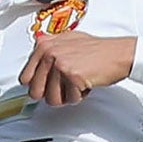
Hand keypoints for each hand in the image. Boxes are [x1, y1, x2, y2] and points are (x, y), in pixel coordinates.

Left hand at [19, 33, 136, 106]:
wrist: (118, 53)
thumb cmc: (96, 49)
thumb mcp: (66, 42)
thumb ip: (47, 52)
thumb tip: (31, 70)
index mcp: (43, 45)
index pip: (24, 78)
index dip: (38, 86)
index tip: (46, 86)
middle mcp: (48, 53)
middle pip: (35, 92)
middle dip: (51, 94)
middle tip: (64, 88)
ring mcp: (59, 64)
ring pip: (51, 99)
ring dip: (66, 96)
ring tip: (77, 83)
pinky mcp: (72, 76)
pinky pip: (69, 99)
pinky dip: (79, 96)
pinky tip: (86, 83)